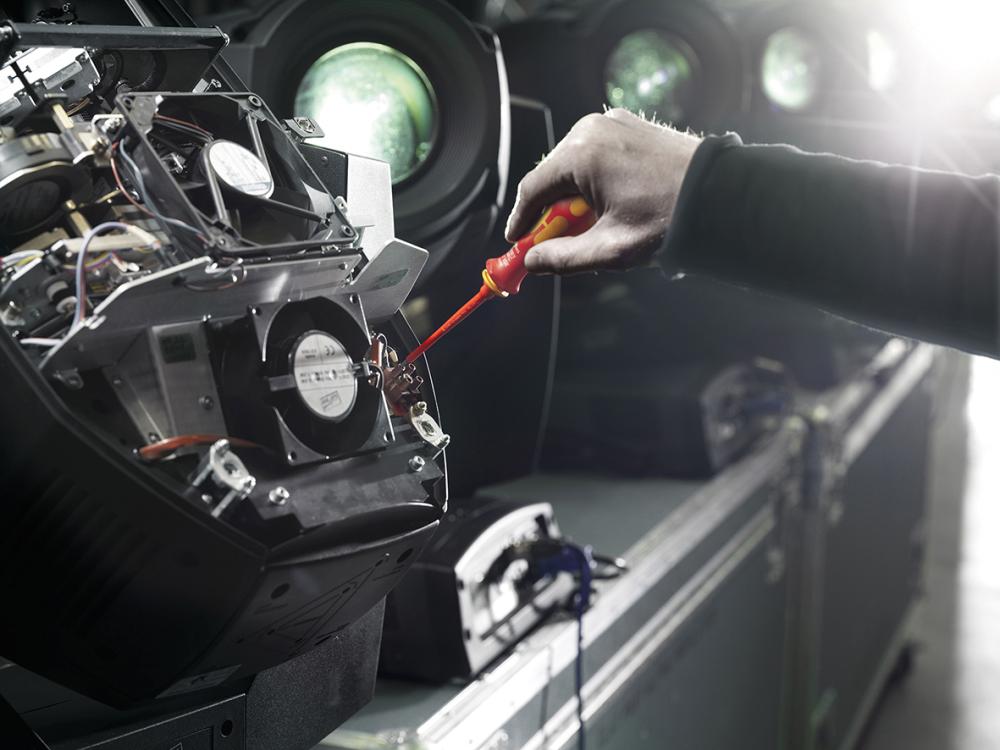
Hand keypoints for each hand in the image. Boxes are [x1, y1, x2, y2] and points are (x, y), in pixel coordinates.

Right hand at [505, 108, 700, 273]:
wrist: (723, 195)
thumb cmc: (670, 220)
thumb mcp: (610, 249)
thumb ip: (563, 258)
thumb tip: (532, 261)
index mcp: (581, 154)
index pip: (532, 189)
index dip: (520, 221)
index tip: (516, 244)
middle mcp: (592, 129)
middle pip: (551, 177)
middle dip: (547, 213)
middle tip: (547, 244)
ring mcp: (613, 123)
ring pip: (573, 166)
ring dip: (571, 199)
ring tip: (584, 230)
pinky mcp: (631, 125)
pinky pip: (596, 156)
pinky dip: (591, 183)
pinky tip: (604, 208)